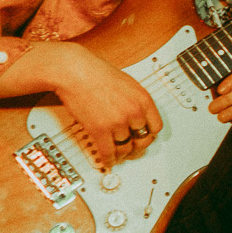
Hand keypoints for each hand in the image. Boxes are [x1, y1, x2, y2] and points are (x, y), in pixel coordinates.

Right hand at [1, 41, 161, 168]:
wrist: (75, 71)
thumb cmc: (97, 72)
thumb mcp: (127, 83)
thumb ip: (135, 100)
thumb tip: (137, 116)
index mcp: (143, 99)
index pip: (156, 126)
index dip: (149, 134)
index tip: (144, 137)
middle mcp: (133, 111)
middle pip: (143, 140)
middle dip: (137, 147)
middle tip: (132, 150)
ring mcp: (117, 122)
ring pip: (125, 148)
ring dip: (121, 153)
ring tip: (118, 154)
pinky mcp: (99, 130)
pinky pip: (108, 152)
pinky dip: (109, 160)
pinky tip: (108, 161)